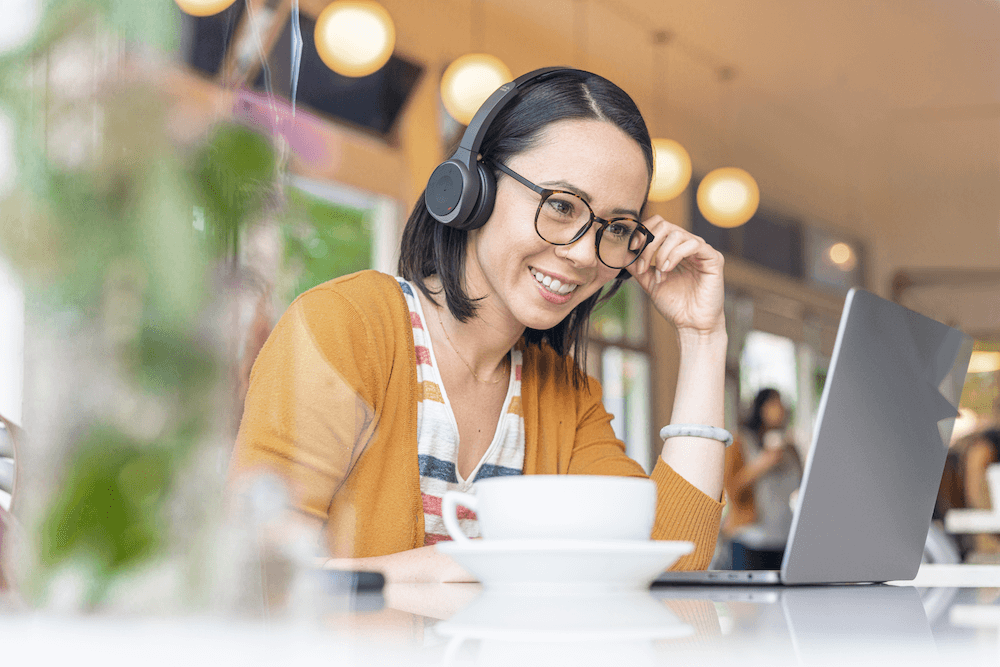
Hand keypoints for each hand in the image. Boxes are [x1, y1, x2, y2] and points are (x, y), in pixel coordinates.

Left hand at [626, 216, 724, 334]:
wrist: (690, 324)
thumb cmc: (674, 304)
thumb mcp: (648, 281)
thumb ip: (636, 265)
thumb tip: (619, 251)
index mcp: (674, 247)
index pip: (657, 225)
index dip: (642, 232)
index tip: (631, 249)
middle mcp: (688, 245)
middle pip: (664, 225)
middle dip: (648, 245)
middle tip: (642, 266)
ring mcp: (701, 250)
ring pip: (677, 233)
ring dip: (661, 253)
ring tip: (659, 274)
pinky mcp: (713, 258)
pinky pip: (693, 244)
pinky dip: (675, 255)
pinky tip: (668, 270)